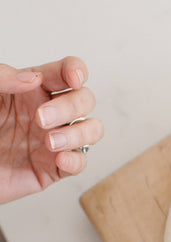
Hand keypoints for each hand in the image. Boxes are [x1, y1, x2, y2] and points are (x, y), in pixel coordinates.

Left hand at [0, 57, 103, 202]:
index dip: (77, 71)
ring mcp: (52, 142)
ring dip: (78, 134)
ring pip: (91, 130)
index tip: (73, 79)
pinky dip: (76, 160)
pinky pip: (80, 163)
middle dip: (71, 107)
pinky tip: (59, 159)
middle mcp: (47, 114)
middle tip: (41, 119)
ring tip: (49, 143)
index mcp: (29, 90)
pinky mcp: (52, 170)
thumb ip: (2, 78)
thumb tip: (33, 78)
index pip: (65, 73)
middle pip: (84, 101)